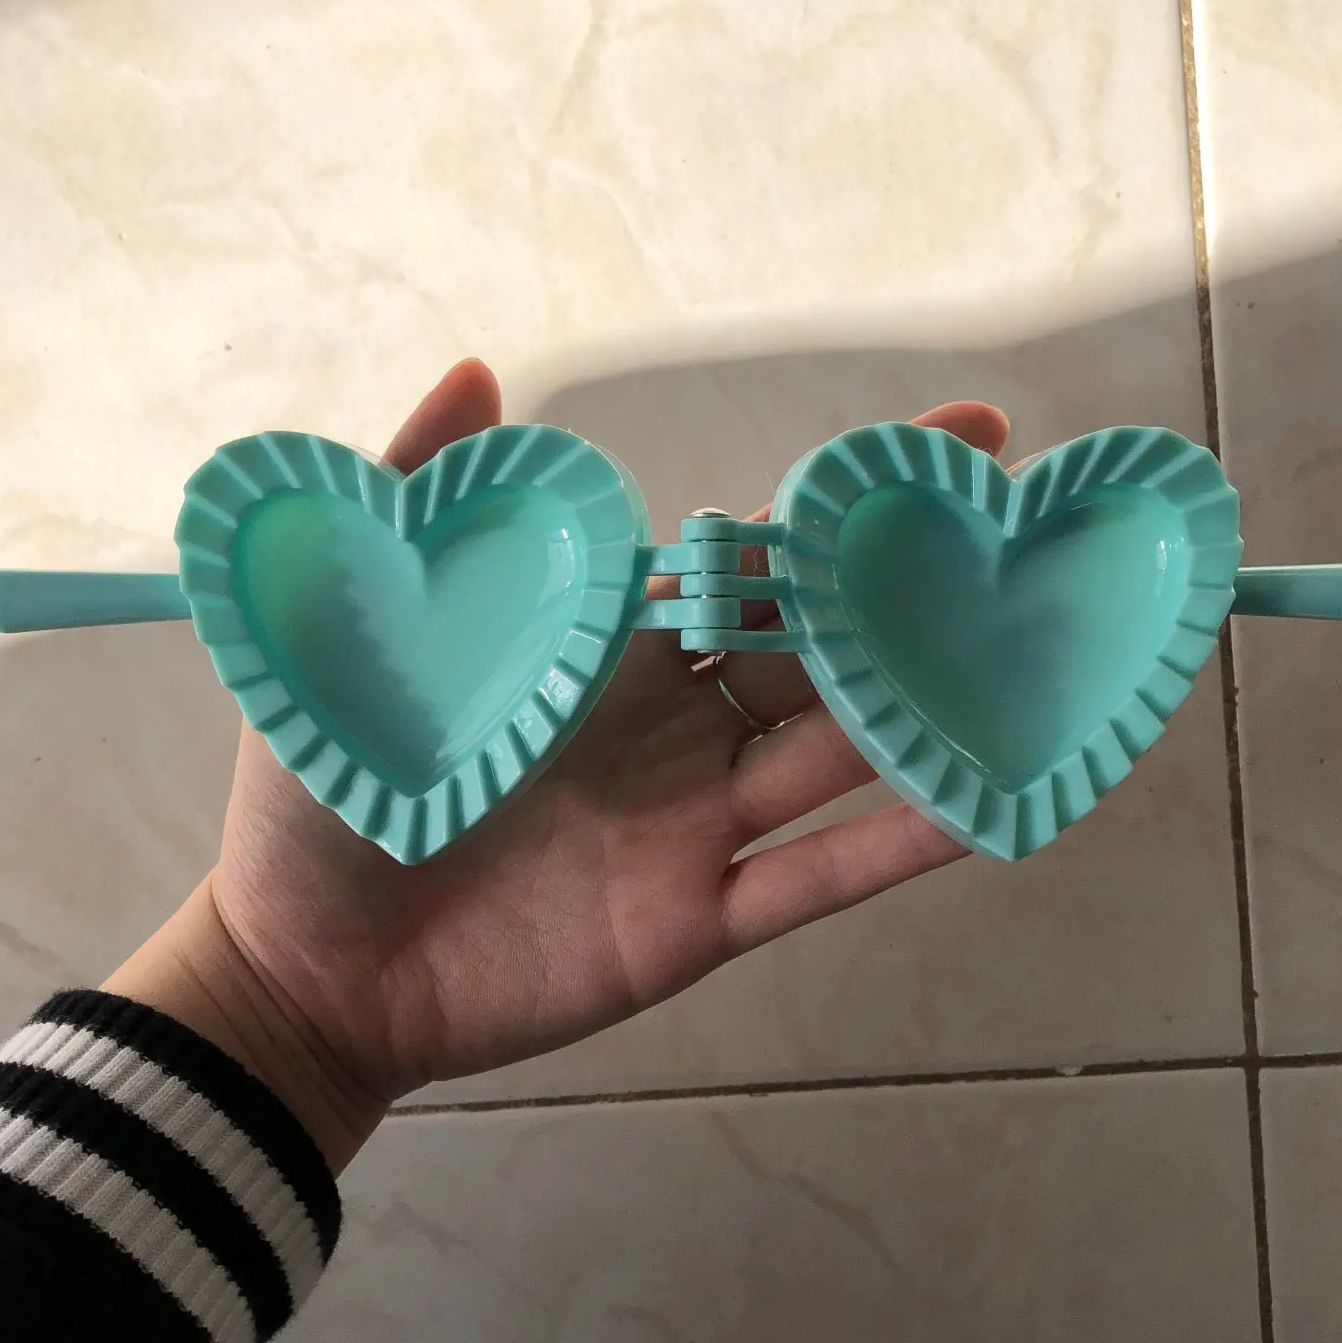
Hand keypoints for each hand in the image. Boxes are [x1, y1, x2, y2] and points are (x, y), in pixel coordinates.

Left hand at [109, 361, 1008, 1168]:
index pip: (744, 562)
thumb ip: (422, 508)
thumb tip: (483, 372)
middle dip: (913, 596)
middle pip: (816, 651)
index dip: (838, 509)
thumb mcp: (356, 632)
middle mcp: (669, 728)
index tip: (948, 449)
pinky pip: (818, 877)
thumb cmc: (326, 799)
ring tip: (1032, 660)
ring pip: (837, 757)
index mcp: (604, 651)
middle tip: (1024, 542)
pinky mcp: (698, 919)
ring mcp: (693, 825)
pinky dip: (901, 844)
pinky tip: (986, 802)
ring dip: (926, 710)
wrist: (308, 971)